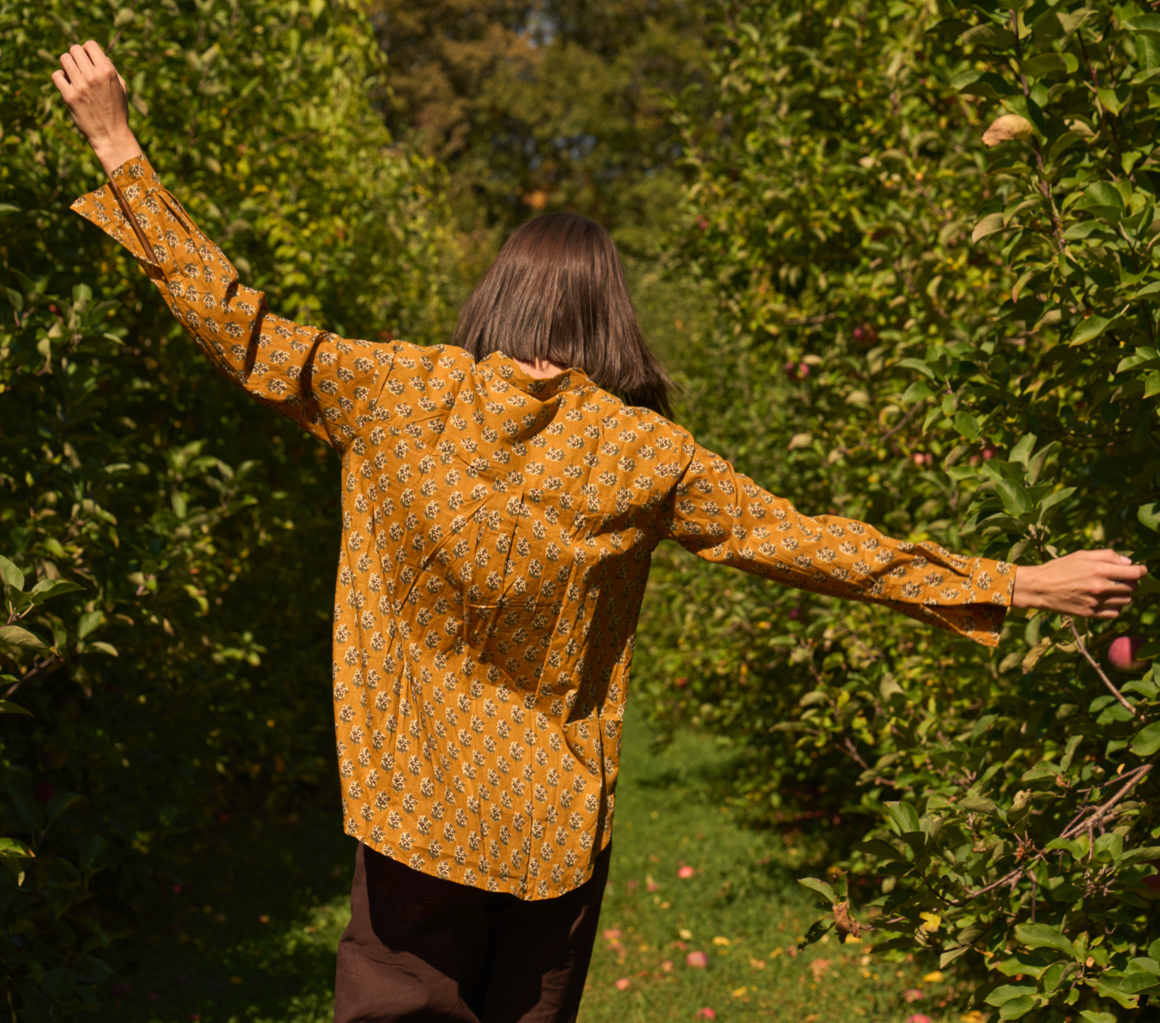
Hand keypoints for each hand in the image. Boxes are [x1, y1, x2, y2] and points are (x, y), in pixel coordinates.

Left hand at [51, 40, 141, 176]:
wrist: (111, 135)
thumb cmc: (117, 110)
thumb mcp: (121, 87)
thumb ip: (109, 68)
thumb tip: (95, 54)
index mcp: (108, 71)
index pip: (90, 44)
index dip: (88, 50)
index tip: (89, 60)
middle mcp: (93, 76)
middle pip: (74, 49)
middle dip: (76, 56)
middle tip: (80, 68)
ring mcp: (80, 86)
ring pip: (64, 59)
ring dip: (67, 65)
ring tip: (73, 76)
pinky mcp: (69, 96)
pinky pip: (57, 75)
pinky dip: (60, 78)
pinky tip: (67, 85)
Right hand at [1012, 549, 1147, 618]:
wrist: (1038, 587)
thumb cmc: (1059, 568)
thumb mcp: (1081, 555)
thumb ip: (1107, 555)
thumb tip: (1129, 562)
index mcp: (1100, 569)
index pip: (1135, 573)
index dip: (1141, 571)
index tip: (1139, 570)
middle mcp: (1101, 587)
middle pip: (1132, 587)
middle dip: (1131, 582)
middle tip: (1121, 579)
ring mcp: (1096, 602)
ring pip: (1125, 601)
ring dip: (1123, 595)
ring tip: (1111, 589)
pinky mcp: (1090, 613)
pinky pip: (1114, 613)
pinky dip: (1114, 607)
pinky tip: (1105, 601)